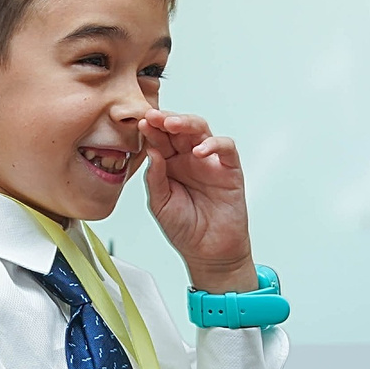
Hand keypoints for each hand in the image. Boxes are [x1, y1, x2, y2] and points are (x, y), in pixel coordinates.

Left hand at [125, 108, 257, 290]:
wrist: (208, 252)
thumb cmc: (185, 228)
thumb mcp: (160, 204)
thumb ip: (155, 178)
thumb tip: (151, 152)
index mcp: (169, 164)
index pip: (159, 140)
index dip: (150, 130)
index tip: (139, 122)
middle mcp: (189, 158)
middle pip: (178, 129)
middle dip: (165, 119)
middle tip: (152, 116)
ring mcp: (210, 161)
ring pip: (201, 130)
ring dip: (187, 123)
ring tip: (172, 124)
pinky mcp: (230, 169)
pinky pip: (226, 148)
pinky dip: (215, 145)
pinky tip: (200, 151)